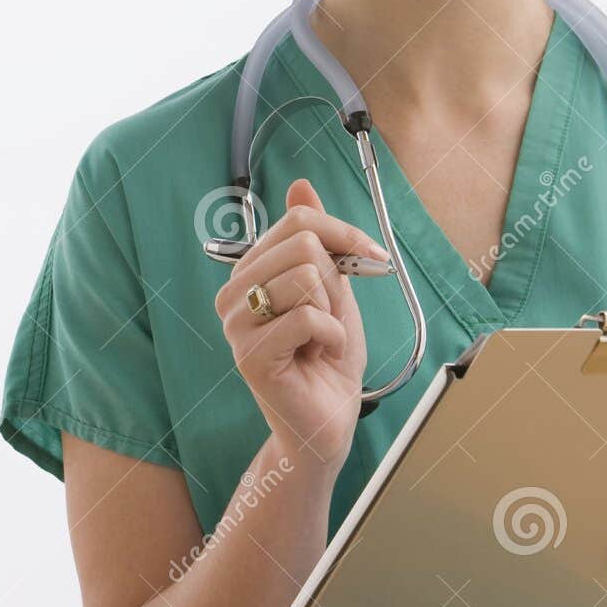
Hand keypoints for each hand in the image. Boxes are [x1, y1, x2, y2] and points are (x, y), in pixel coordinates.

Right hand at [213, 178, 386, 470]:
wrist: (329, 420)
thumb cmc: (328, 357)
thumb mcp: (332, 287)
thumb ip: (317, 240)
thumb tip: (301, 186)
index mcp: (250, 272)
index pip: (297, 221)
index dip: (344, 233)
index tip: (372, 256)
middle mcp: (233, 294)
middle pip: (301, 243)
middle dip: (335, 280)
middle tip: (331, 316)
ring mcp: (236, 325)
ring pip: (305, 276)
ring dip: (332, 312)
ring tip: (319, 340)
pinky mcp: (250, 355)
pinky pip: (308, 316)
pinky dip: (331, 336)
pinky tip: (319, 356)